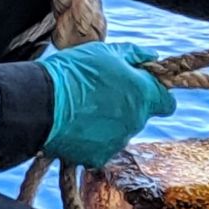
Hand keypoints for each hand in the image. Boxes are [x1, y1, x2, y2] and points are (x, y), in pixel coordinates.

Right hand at [37, 42, 175, 167]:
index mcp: (143, 95)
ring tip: (83, 109)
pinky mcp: (100, 157)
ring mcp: (119, 141)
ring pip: (121, 132)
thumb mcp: (105, 52)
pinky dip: (92, 139)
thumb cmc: (75, 72)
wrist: (41, 102)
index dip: (157, 95)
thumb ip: (135, 55)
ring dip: (109, 123)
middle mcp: (137, 121)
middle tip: (100, 95)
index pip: (167, 103)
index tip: (143, 90)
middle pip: (140, 116)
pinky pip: (102, 147)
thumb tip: (153, 56)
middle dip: (127, 106)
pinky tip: (75, 126)